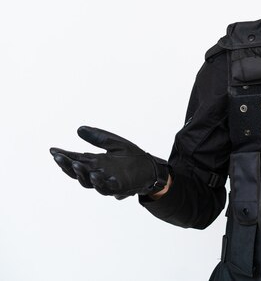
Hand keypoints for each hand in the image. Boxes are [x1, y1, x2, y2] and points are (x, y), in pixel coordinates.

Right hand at [50, 126, 168, 199]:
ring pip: (89, 182)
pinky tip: (97, 175)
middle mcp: (98, 173)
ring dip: (82, 174)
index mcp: (96, 162)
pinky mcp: (119, 187)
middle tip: (59, 157)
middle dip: (67, 165)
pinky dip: (101, 183)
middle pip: (78, 172)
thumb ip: (98, 137)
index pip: (76, 159)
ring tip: (77, 164)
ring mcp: (107, 182)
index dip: (64, 156)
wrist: (151, 168)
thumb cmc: (132, 156)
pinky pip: (107, 188)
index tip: (53, 150)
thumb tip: (79, 128)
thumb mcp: (114, 143)